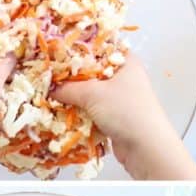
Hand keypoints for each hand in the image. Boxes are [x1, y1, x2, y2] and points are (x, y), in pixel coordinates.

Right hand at [52, 56, 195, 179]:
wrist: (145, 147)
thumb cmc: (127, 111)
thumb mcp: (92, 93)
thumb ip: (67, 88)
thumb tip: (49, 87)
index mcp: (126, 62)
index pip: (99, 47)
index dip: (78, 49)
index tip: (56, 53)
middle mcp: (124, 77)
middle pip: (91, 71)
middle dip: (70, 76)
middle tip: (50, 76)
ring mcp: (119, 98)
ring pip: (89, 92)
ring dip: (72, 96)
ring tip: (51, 94)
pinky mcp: (114, 116)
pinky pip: (90, 109)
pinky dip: (78, 111)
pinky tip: (62, 111)